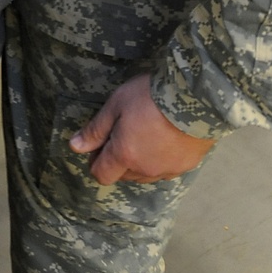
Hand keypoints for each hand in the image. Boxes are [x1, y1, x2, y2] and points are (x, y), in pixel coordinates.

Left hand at [69, 73, 216, 184]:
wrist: (196, 96)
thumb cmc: (150, 97)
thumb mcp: (116, 106)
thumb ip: (95, 130)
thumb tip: (75, 147)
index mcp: (124, 156)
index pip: (101, 175)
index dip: (96, 161)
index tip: (101, 144)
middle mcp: (145, 170)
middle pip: (123, 175)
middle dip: (118, 160)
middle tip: (124, 133)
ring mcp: (168, 170)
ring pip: (145, 174)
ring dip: (140, 162)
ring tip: (146, 135)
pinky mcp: (187, 165)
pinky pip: (166, 169)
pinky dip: (161, 159)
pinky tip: (166, 139)